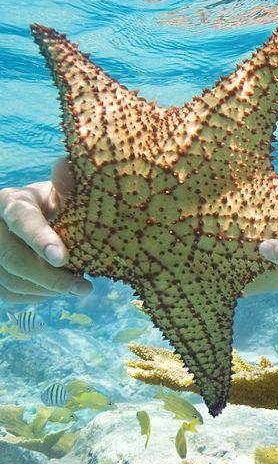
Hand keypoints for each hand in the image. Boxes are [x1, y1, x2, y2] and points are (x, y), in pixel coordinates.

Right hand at [0, 157, 90, 301]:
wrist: (38, 218)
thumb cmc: (56, 205)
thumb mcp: (61, 193)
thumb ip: (66, 185)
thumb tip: (65, 167)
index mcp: (11, 202)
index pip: (22, 220)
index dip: (40, 239)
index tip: (61, 258)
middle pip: (13, 258)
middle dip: (51, 278)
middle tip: (84, 287)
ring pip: (11, 280)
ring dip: (47, 290)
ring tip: (75, 287)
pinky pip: (8, 294)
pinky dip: (36, 297)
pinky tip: (55, 291)